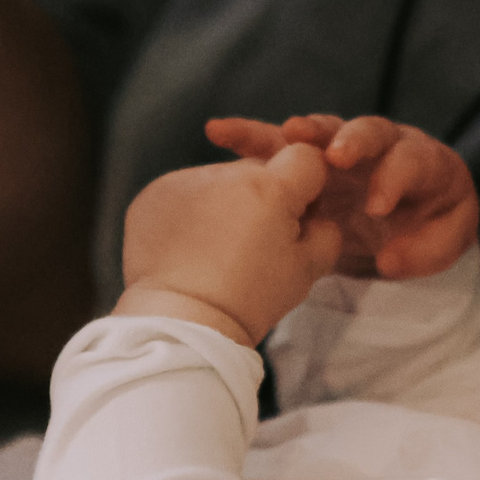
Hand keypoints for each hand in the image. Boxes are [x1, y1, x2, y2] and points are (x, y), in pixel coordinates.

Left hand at [118, 143, 345, 343]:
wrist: (180, 322)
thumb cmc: (248, 301)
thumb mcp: (306, 272)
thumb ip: (325, 232)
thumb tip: (318, 216)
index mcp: (270, 188)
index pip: (304, 157)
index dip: (306, 187)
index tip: (296, 217)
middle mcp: (226, 173)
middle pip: (258, 169)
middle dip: (263, 196)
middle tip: (253, 243)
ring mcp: (184, 180)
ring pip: (220, 180)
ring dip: (224, 202)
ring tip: (216, 249)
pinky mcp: (153, 193)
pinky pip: (184, 191)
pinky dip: (190, 211)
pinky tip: (189, 247)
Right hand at [206, 115, 477, 278]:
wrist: (407, 222)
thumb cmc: (428, 227)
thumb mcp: (444, 243)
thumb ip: (426, 251)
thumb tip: (388, 257)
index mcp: (421, 161)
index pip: (410, 161)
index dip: (394, 179)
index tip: (377, 207)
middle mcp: (380, 145)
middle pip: (367, 131)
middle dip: (349, 140)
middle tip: (333, 155)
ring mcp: (340, 147)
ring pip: (317, 134)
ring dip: (292, 134)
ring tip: (272, 134)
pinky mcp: (306, 159)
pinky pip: (277, 145)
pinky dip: (249, 136)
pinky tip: (218, 131)